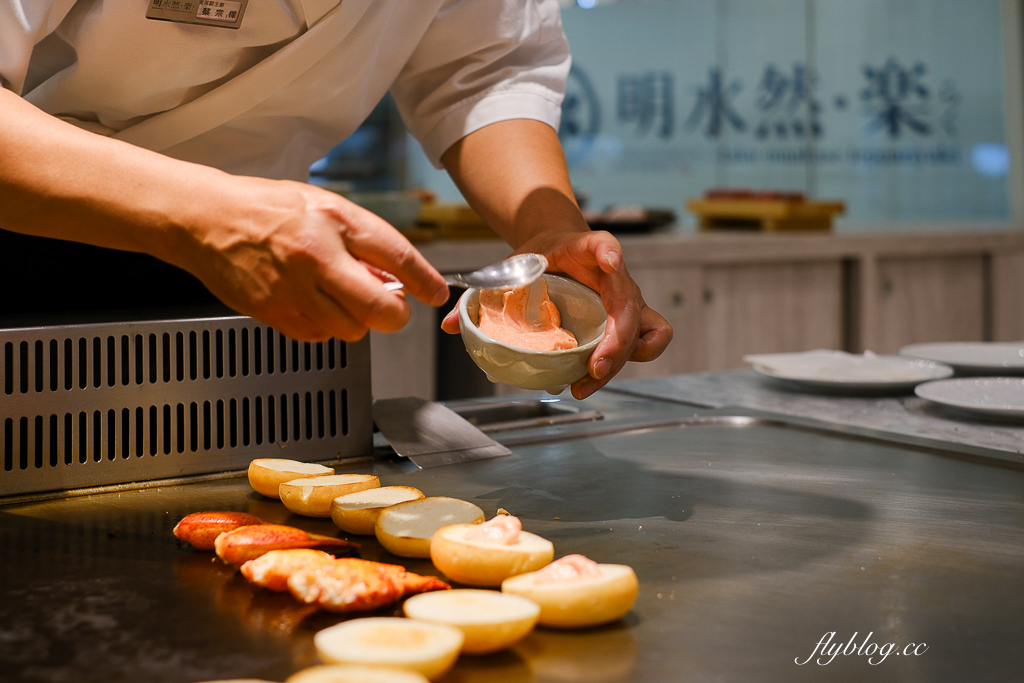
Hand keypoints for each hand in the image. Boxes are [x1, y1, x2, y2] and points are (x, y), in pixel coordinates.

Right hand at [179, 179, 448, 341]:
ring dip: (357, 320)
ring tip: (340, 296)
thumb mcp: (324, 207)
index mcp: (333, 225)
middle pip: (380, 311)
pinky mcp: (274, 315)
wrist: (206, 220)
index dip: (425, 281)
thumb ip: (362, 240)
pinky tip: (313, 302)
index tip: (436, 293)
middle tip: (390, 303)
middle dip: (394, 313)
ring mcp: (293, 292)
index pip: (397, 258)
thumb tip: (395, 274)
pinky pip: (318, 336)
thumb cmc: (266, 208)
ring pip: (352, 330)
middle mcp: (316, 260)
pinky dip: (325, 326)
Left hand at [442, 230, 672, 398]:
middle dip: (616, 343)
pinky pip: (649, 340)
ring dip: (622, 359)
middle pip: (630, 308)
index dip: (608, 253)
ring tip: (587, 381)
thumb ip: (481, 292)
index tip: (608, 260)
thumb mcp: (510, 266)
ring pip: (647, 331)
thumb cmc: (538, 257)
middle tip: (591, 370)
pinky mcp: (631, 320)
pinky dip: (631, 359)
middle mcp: (616, 275)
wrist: (558, 246)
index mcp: (586, 249)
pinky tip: (594, 376)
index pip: (603, 244)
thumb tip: (448, 325)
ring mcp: (628, 300)